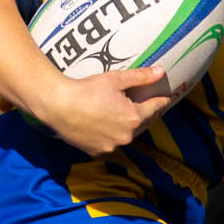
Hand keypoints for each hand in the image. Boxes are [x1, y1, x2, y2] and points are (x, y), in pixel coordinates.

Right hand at [32, 68, 175, 156]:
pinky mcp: (96, 151)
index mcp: (133, 117)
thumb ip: (140, 77)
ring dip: (125, 126)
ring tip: (120, 115)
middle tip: (144, 104)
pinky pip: (109, 142)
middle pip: (140, 123)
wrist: (57, 105)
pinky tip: (103, 125)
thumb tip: (161, 72)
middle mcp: (125, 136)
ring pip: (124, 135)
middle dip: (143, 114)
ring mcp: (111, 146)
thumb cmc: (86, 90)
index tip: (166, 98)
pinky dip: (109, 135)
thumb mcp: (115, 79)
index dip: (160, 101)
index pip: (154, 108)